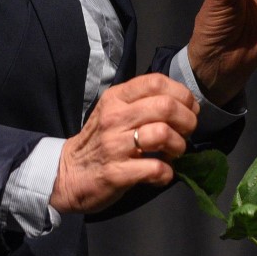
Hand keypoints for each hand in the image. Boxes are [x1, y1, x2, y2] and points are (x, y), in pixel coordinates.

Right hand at [49, 73, 199, 213]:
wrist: (67, 174)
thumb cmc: (99, 141)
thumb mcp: (114, 112)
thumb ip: (143, 103)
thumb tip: (185, 104)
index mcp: (116, 98)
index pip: (156, 82)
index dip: (182, 94)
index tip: (189, 109)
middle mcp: (114, 117)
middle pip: (165, 106)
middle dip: (187, 120)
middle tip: (186, 132)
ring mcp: (114, 145)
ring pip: (162, 134)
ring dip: (179, 146)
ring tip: (174, 153)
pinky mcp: (116, 173)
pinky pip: (154, 168)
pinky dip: (166, 172)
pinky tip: (162, 173)